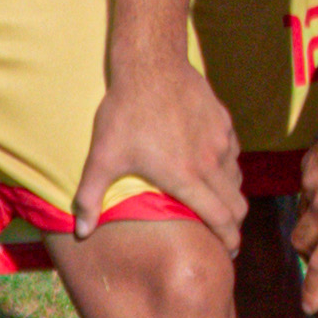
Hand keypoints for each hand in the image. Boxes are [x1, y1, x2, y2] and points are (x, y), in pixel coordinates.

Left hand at [79, 47, 243, 249]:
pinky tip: (212, 163)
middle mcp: (209, 163)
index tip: (230, 251)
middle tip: (225, 232)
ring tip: (217, 200)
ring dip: (231, 194)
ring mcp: (220, 140)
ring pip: (237, 178)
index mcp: (185, 178)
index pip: (219, 218)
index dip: (229, 239)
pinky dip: (228, 166)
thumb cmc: (125, 113)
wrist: (151, 66)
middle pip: (237, 204)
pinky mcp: (223, 121)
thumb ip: (90, 198)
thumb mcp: (101, 157)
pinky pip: (233, 152)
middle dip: (234, 224)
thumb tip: (81, 231)